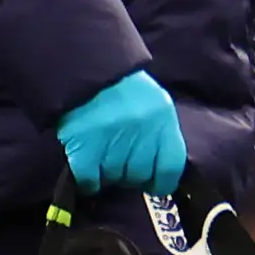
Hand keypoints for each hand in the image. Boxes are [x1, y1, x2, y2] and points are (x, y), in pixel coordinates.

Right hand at [57, 70, 185, 194]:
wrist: (83, 68)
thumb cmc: (121, 85)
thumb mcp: (153, 102)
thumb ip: (159, 131)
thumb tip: (157, 167)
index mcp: (163, 120)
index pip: (171, 167)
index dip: (163, 182)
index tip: (153, 186)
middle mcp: (141, 134)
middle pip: (139, 174)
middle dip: (131, 176)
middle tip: (121, 166)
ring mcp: (113, 142)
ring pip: (114, 178)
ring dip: (108, 175)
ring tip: (102, 161)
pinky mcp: (85, 148)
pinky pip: (90, 179)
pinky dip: (89, 182)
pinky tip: (88, 175)